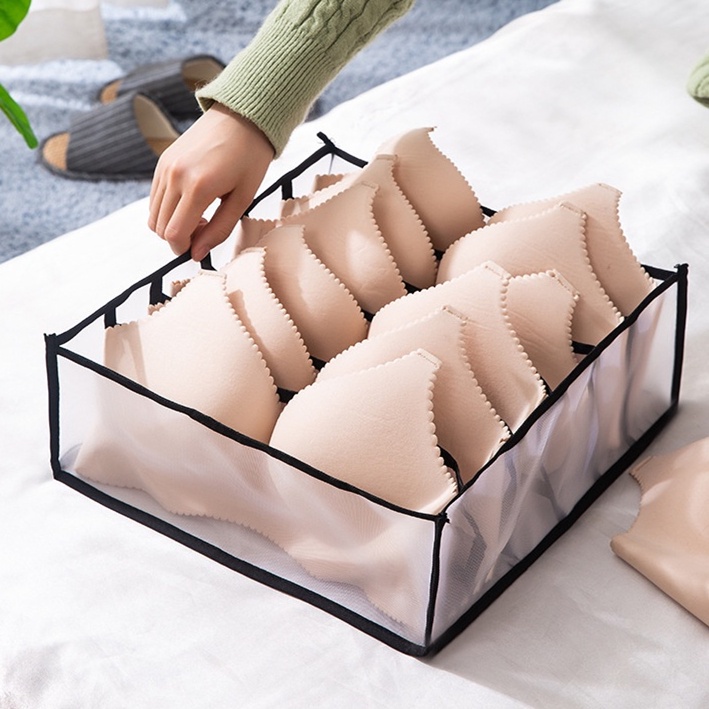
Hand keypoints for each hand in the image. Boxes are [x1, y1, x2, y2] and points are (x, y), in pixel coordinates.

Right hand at [148, 103, 274, 260]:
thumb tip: (197, 254)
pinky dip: (167, 209)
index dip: (184, 249)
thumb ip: (219, 230)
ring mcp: (165, 167)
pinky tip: (191, 203)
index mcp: (199, 187)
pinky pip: (155, 198)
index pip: (174, 234)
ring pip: (153, 215)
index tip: (198, 249)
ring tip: (200, 216)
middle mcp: (175, 176)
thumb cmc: (250, 158)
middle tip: (204, 230)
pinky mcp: (162, 161)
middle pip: (160, 228)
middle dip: (178, 239)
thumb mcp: (243, 199)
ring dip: (172, 225)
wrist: (243, 117)